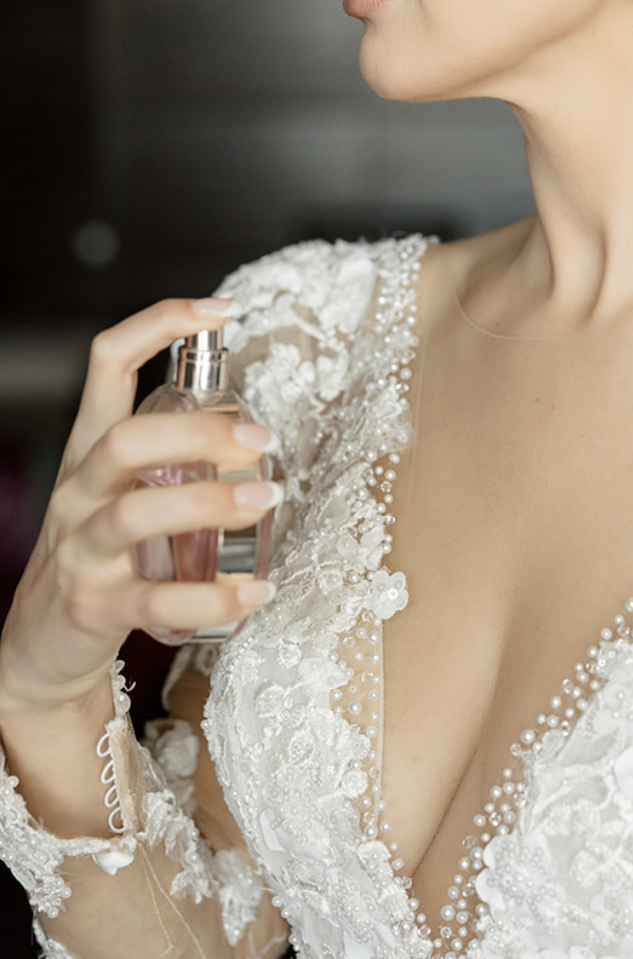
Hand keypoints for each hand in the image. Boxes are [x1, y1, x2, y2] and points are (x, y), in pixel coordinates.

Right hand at [0, 298, 279, 721]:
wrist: (38, 648)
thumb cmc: (99, 557)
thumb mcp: (121, 492)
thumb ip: (170, 457)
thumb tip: (253, 423)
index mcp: (91, 451)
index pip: (107, 363)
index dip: (158, 325)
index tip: (219, 309)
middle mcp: (79, 492)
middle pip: (124, 440)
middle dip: (197, 432)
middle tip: (262, 440)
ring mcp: (81, 550)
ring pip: (133, 514)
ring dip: (208, 505)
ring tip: (266, 500)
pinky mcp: (94, 607)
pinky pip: (154, 603)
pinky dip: (209, 599)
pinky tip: (254, 595)